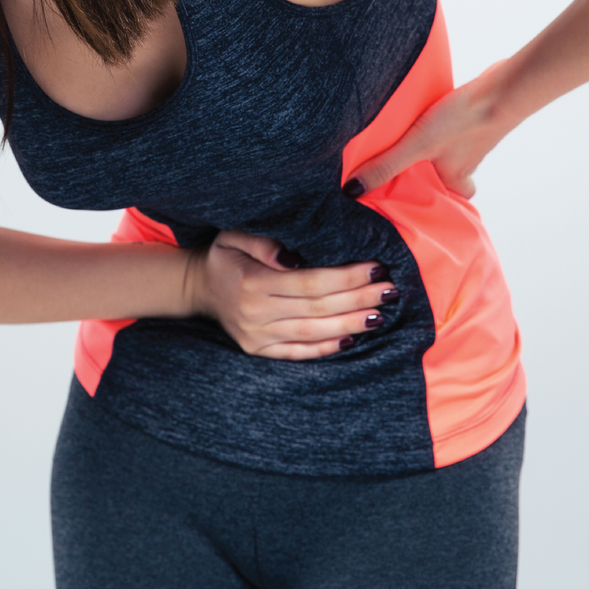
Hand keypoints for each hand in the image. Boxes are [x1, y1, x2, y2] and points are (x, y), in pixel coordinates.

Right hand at [185, 231, 398, 359]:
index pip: (310, 281)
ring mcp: (257, 337)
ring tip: (380, 314)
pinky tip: (352, 338)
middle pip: (318, 308)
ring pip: (314, 332)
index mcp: (252, 283)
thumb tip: (292, 255)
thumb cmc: (225, 256)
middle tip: (389, 289)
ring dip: (351, 324)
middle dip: (358, 299)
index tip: (375, 267)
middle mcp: (256, 314)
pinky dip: (327, 347)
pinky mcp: (259, 352)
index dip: (346, 277)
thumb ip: (262, 241)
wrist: (199, 288)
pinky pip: (299, 353)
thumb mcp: (234, 235)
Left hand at [344, 63, 513, 199]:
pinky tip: (433, 111)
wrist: (504, 89)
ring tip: (415, 138)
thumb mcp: (416, 146)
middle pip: (453, 174)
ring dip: (440, 146)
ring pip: (456, 150)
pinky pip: (459, 126)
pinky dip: (447, 123)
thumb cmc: (463, 121)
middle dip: (437, 171)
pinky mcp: (478, 115)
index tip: (420, 197)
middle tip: (414, 165)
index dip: (438, 200)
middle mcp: (469, 161)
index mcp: (456, 177)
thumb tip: (353, 190)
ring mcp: (476, 138)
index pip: (451, 199)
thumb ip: (386, 166)